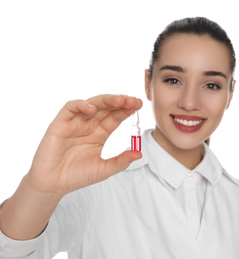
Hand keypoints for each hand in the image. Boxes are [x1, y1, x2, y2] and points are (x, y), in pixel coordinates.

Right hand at [26, 94, 142, 197]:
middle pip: (106, 108)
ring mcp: (75, 123)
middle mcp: (89, 125)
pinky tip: (92, 109)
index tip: (139, 105)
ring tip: (120, 100)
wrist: (53, 184)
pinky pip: (70, 108)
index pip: (115, 117)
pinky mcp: (60, 123)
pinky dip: (80, 105)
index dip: (126, 110)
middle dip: (120, 102)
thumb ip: (121, 161)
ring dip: (106, 100)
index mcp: (100, 133)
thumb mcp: (104, 169)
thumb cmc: (77, 176)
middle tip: (133, 100)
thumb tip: (139, 154)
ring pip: (92, 104)